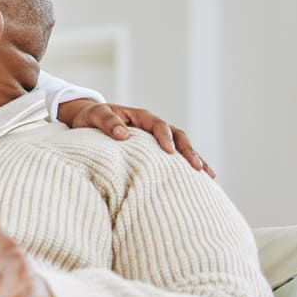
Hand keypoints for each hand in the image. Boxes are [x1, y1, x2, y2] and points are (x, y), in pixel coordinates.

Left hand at [58, 100, 213, 176]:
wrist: (87, 121)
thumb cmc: (91, 118)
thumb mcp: (95, 115)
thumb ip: (107, 122)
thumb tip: (123, 134)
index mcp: (140, 117)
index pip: (158, 125)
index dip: (165, 137)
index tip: (168, 152)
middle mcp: (152, 127)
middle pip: (177, 136)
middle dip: (188, 151)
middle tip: (197, 167)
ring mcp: (156, 139)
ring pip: (181, 147)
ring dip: (195, 159)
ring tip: (208, 176)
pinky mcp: (155, 151)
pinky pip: (175, 158)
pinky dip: (187, 167)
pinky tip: (201, 181)